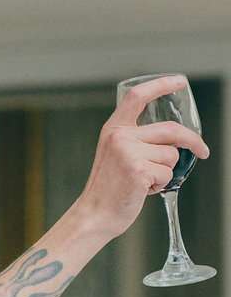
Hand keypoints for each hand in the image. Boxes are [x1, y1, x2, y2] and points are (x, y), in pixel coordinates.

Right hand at [75, 74, 208, 243]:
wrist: (93, 215)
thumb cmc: (107, 189)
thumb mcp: (115, 154)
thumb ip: (136, 140)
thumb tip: (173, 137)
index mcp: (114, 129)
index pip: (138, 96)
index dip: (161, 84)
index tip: (180, 81)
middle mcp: (120, 137)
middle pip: (170, 130)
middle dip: (192, 140)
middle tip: (202, 150)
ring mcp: (129, 153)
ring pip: (171, 155)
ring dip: (166, 171)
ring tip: (145, 181)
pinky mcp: (138, 171)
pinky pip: (166, 174)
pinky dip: (160, 184)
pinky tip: (142, 190)